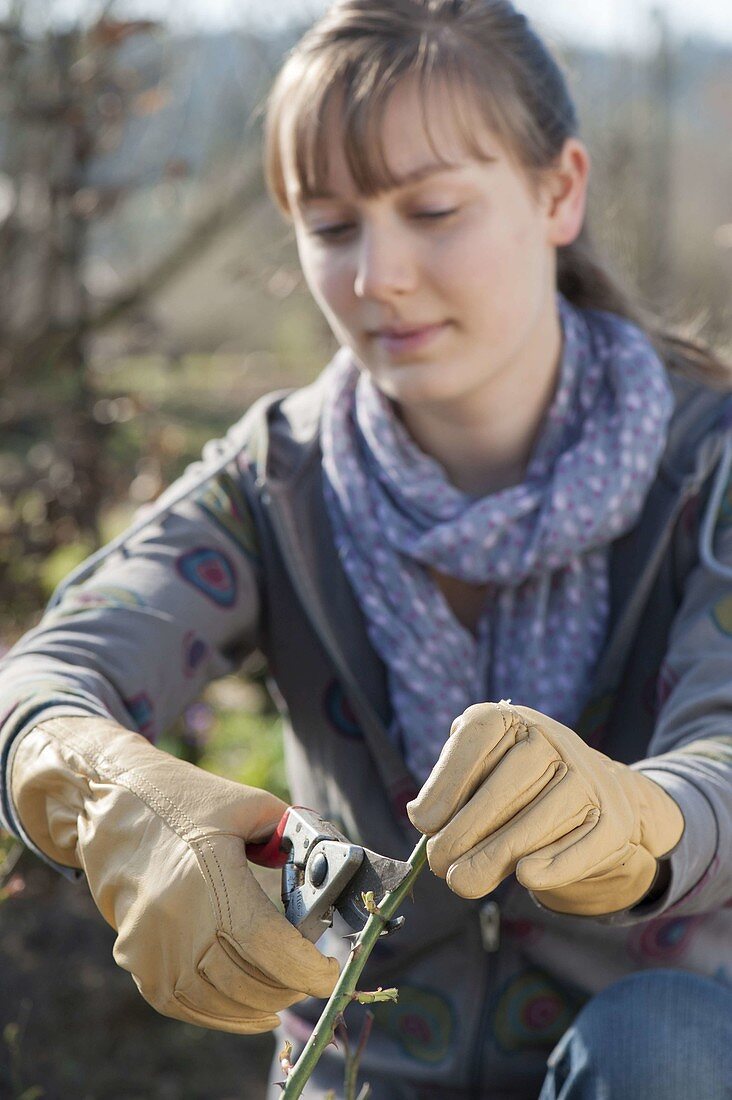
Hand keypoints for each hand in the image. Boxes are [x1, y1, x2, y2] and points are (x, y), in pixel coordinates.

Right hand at [11, 717, 339, 1031]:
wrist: (112, 804)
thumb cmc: (187, 799)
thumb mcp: (248, 803)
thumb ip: (291, 834)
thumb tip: (328, 868)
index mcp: (210, 873)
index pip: (265, 942)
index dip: (304, 968)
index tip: (330, 973)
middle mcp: (177, 916)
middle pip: (245, 979)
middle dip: (289, 987)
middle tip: (312, 979)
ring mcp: (151, 944)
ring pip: (216, 1000)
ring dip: (258, 1006)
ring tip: (286, 995)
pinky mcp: (136, 958)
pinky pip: (183, 1003)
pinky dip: (221, 1014)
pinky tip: (250, 1011)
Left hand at [407, 701, 683, 915]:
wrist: (590, 797)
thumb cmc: (515, 788)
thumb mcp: (481, 775)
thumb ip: (452, 792)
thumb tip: (425, 819)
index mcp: (511, 720)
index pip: (477, 739)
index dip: (447, 782)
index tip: (423, 823)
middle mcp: (552, 739)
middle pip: (507, 784)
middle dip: (466, 829)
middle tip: (438, 864)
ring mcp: (587, 776)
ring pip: (539, 819)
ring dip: (497, 854)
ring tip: (463, 881)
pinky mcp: (613, 817)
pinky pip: (582, 844)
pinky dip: (554, 864)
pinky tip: (526, 878)